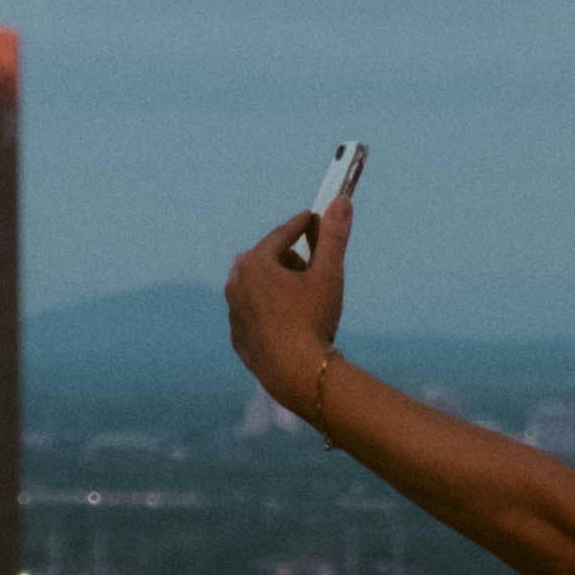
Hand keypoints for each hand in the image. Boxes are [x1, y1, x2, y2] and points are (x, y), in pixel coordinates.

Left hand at [221, 193, 352, 411]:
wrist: (296, 374)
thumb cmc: (312, 318)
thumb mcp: (328, 274)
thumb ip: (333, 237)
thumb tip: (341, 201)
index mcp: (254, 263)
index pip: (282, 234)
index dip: (302, 225)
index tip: (314, 218)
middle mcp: (236, 283)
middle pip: (269, 259)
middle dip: (292, 259)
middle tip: (316, 271)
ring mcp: (234, 312)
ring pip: (260, 287)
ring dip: (280, 286)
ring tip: (305, 301)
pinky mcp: (239, 337)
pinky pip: (257, 313)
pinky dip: (272, 311)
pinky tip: (292, 325)